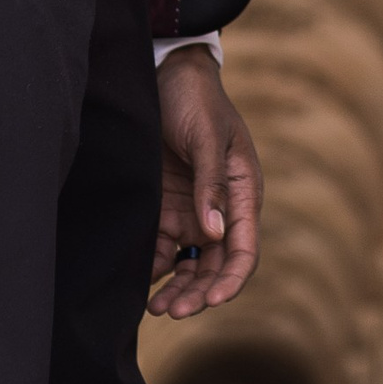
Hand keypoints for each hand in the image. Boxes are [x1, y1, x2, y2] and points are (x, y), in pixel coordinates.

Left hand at [150, 47, 262, 316]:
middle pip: (214, 266)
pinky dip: (155, 270)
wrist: (164, 72)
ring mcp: (191, 211)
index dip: (231, 279)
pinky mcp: (164, 208)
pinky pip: (162, 249)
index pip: (244, 249)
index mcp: (243, 194)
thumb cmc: (196, 100)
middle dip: (198, 293)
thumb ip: (210, 185)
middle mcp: (220, 210)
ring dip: (177, 289)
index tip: (212, 300)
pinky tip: (138, 284)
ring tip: (156, 309)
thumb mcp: (207, 137)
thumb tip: (214, 234)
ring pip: (188, 265)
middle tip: (173, 311)